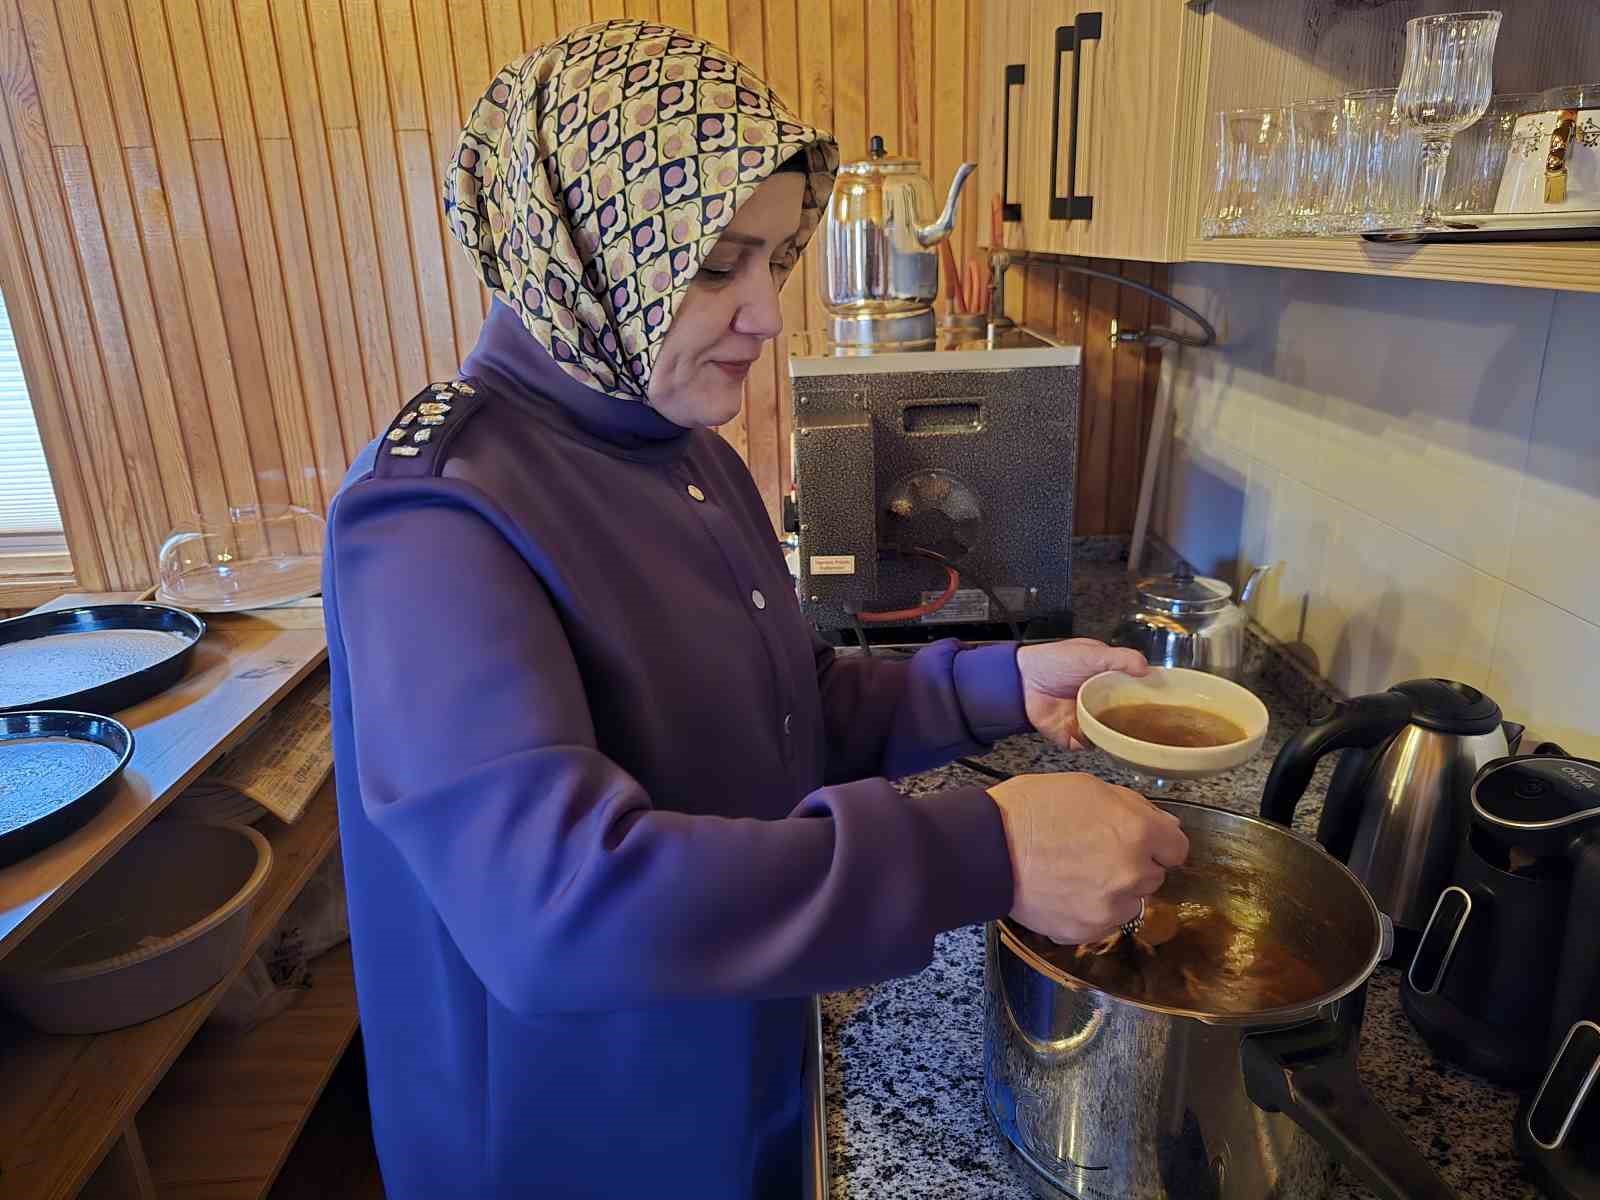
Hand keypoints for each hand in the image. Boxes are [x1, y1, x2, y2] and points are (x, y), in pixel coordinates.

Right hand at [988, 772, 1188, 943]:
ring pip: (1129, 902)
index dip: (1156, 841)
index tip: (1136, 839)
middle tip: (1094, 850)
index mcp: (1139, 833)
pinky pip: (1102, 922)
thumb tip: (1167, 826)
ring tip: (1075, 873)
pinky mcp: (1085, 931)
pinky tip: (1063, 892)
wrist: (987, 845)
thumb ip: (1135, 807)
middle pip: (1153, 876)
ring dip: (1113, 891)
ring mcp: (1109, 908)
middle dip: (1132, 864)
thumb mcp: (1088, 788)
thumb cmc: (1034, 807)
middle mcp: (1133, 874)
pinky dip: (1088, 911)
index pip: (1177, 849)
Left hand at [1017, 638, 1148, 748]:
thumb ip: (1120, 659)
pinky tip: (1100, 737)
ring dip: (1118, 736)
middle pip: (1129, 719)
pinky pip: (1089, 745)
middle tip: (1149, 725)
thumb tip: (1146, 668)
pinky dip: (1094, 744)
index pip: (1137, 694)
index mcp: (1111, 682)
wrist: (1022, 680)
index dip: (1150, 699)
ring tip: (1129, 734)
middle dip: (1138, 724)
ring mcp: (1088, 721)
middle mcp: (1103, 703)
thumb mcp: (1092, 653)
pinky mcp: (1074, 736)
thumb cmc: (1054, 661)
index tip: (1165, 704)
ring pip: (1112, 736)